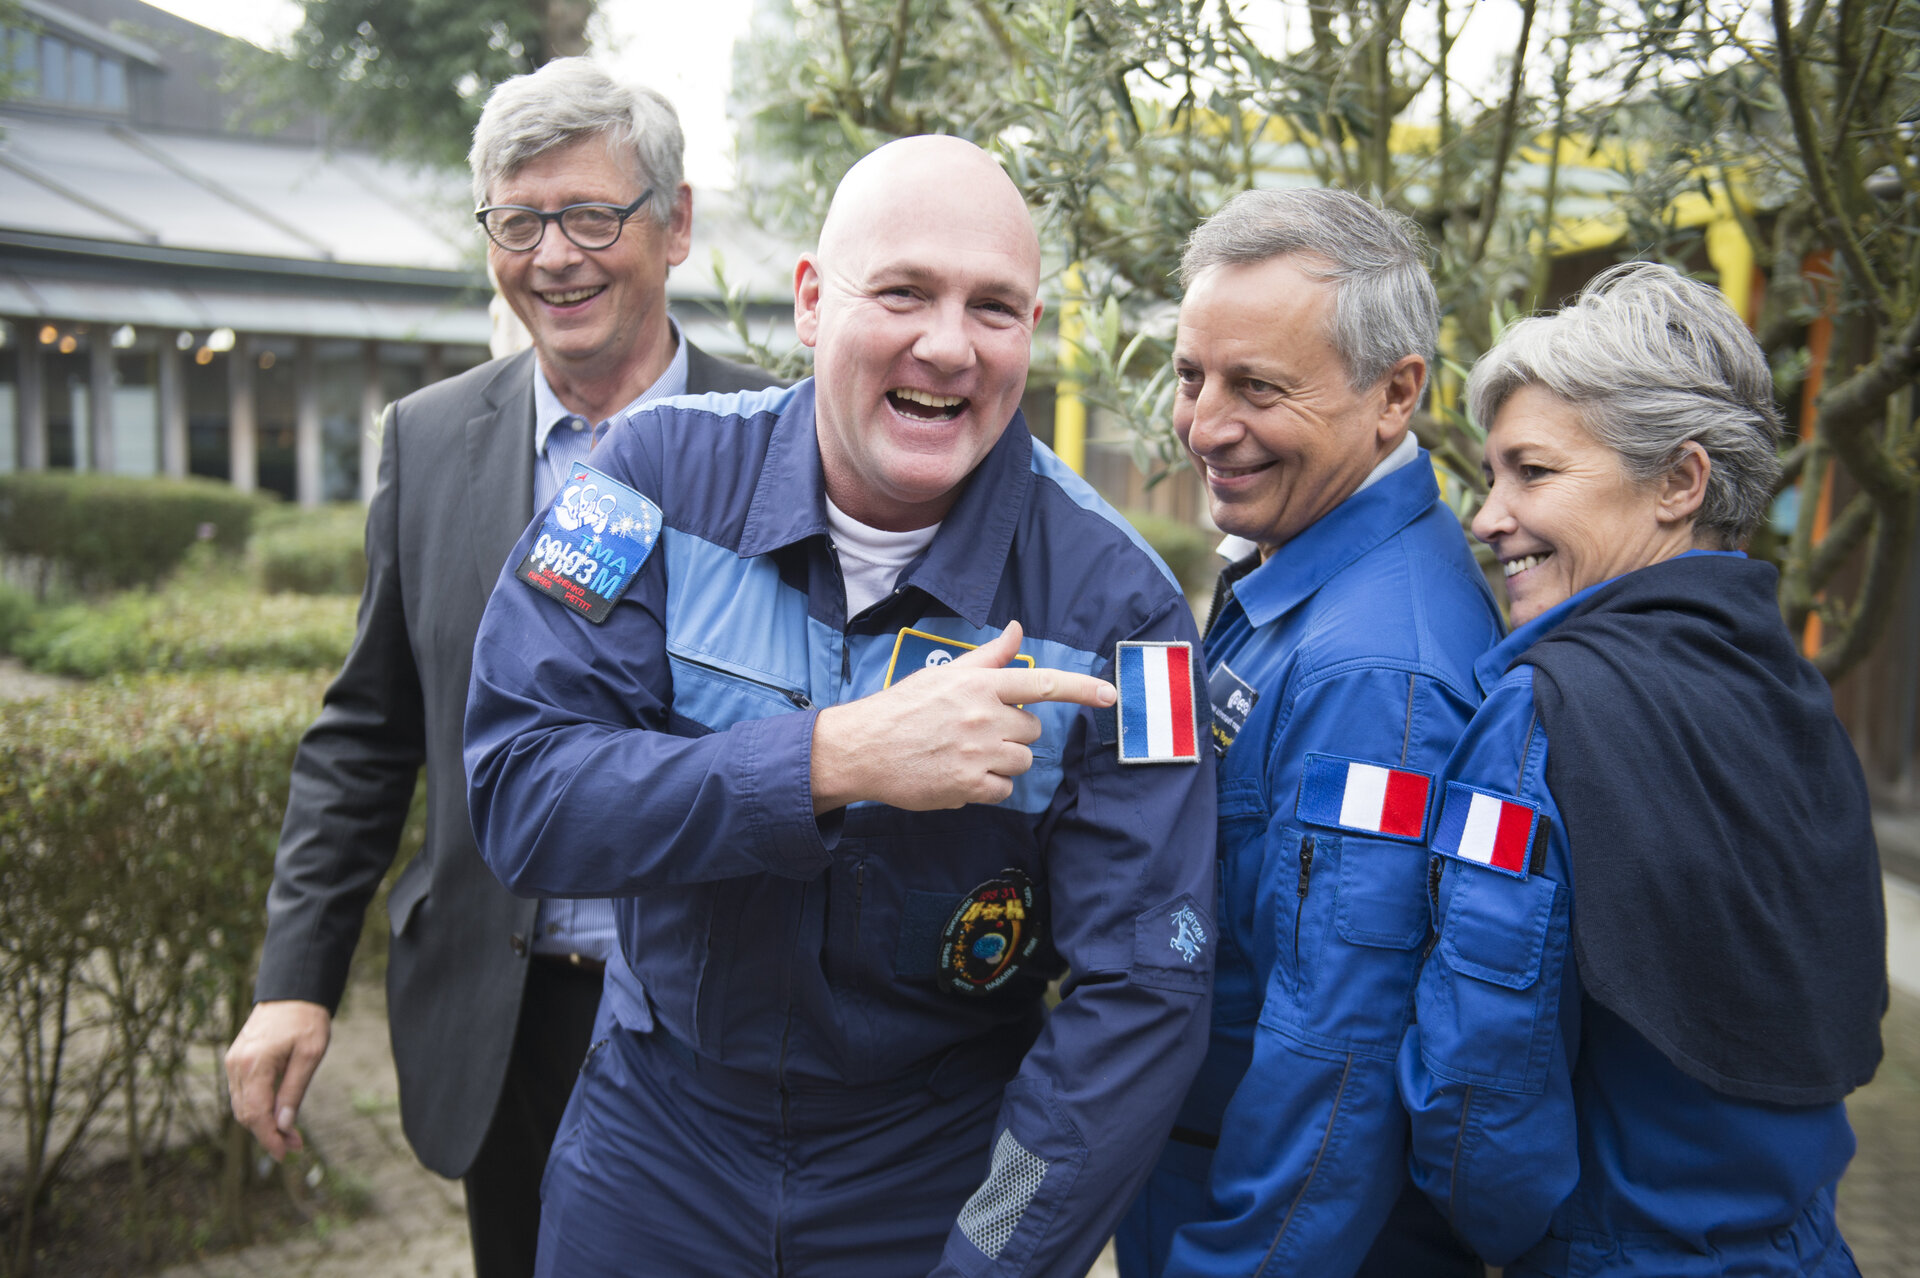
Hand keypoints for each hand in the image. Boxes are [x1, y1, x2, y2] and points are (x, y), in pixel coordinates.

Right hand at [224, 999, 331, 1160]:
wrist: (292, 991)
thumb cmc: (307, 1019)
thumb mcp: (310, 1055)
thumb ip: (294, 1090)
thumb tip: (284, 1124)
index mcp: (255, 1064)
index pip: (256, 1114)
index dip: (270, 1138)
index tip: (286, 1153)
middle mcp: (237, 1065)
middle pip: (245, 1114)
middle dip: (268, 1134)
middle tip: (294, 1145)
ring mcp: (233, 1062)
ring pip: (240, 1106)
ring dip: (261, 1123)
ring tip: (289, 1132)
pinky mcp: (235, 1059)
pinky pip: (241, 1093)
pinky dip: (255, 1107)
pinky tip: (275, 1113)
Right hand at [810, 621, 1114, 811]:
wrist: (864, 747)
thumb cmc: (904, 707)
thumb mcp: (946, 674)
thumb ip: (989, 657)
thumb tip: (1016, 629)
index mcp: (981, 685)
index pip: (1042, 684)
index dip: (1081, 689)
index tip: (1110, 695)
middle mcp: (984, 716)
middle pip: (1032, 730)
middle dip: (1012, 733)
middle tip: (974, 732)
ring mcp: (978, 753)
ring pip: (1021, 761)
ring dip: (1002, 761)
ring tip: (965, 754)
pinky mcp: (969, 786)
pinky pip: (1004, 789)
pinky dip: (988, 787)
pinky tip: (959, 774)